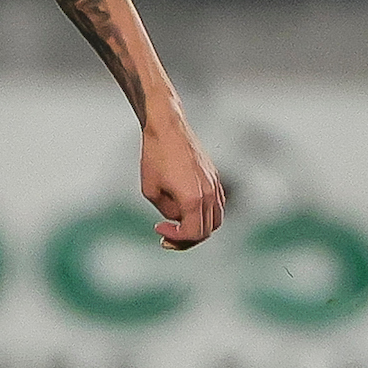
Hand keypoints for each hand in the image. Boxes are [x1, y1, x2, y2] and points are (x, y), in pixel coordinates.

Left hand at [141, 113, 223, 249]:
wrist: (168, 129)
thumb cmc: (155, 157)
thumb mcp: (151, 190)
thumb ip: (166, 210)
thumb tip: (178, 218)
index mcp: (193, 199)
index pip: (192, 234)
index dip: (175, 238)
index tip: (158, 229)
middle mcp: (210, 195)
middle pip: (206, 232)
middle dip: (185, 239)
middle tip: (166, 238)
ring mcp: (216, 186)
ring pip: (215, 221)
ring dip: (198, 229)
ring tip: (177, 227)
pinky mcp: (216, 179)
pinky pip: (217, 206)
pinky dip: (205, 215)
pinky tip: (187, 211)